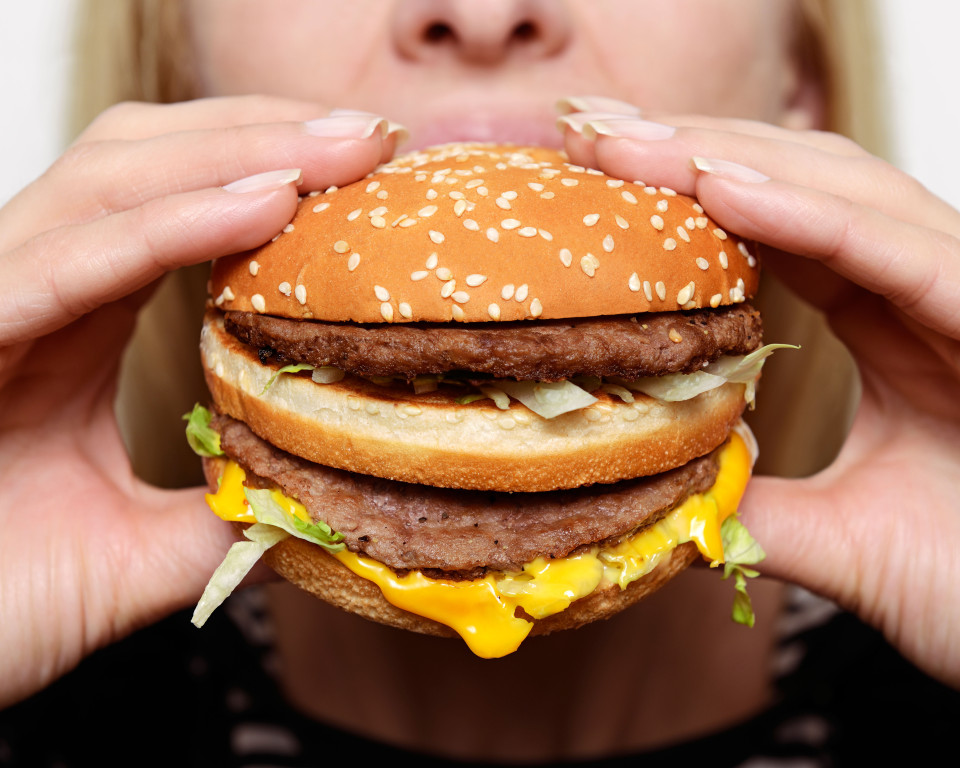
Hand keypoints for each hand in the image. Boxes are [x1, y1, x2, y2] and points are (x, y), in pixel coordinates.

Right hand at [0, 96, 402, 707]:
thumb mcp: (139, 554)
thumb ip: (222, 515)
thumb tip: (316, 500)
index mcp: (73, 322)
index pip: (175, 206)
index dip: (268, 172)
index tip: (370, 175)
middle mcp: (34, 288)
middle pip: (148, 159)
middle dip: (264, 134)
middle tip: (373, 134)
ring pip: (112, 181)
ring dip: (236, 153)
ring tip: (342, 149)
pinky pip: (72, 258)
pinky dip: (171, 224)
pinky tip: (266, 203)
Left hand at [559, 98, 959, 688]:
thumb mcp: (846, 542)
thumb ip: (763, 508)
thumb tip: (674, 493)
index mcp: (898, 324)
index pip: (784, 232)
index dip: (692, 198)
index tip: (599, 182)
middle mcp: (929, 290)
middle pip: (802, 187)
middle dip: (694, 153)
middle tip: (589, 135)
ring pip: (845, 195)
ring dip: (730, 161)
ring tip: (628, 146)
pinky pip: (897, 250)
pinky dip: (809, 214)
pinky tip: (720, 187)